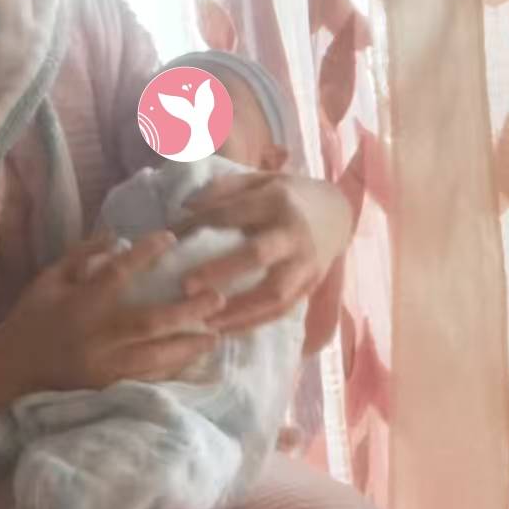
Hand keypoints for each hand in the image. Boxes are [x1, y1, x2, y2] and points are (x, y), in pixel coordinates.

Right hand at [0, 234, 224, 412]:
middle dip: (188, 309)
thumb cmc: (30, 318)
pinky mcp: (106, 387)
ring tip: (215, 335)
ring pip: (155, 356)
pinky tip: (192, 361)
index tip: (172, 238)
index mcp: (81, 303)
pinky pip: (146, 378)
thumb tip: (117, 235)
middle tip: (217, 297)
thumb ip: (82, 255)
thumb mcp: (49, 279)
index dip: (147, 253)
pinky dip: (171, 370)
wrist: (9, 369)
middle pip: (151, 321)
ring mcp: (103, 365)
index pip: (120, 272)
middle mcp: (96, 334)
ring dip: (188, 345)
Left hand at [171, 170, 351, 335]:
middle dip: (220, 272)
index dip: (199, 226)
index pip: (232, 215)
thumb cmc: (287, 195)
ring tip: (204, 320)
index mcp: (277, 201)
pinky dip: (254, 323)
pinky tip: (226, 329)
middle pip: (257, 255)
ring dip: (238, 310)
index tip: (170, 239)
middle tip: (185, 286)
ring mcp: (307, 263)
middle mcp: (294, 233)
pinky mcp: (311, 286)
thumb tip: (185, 207)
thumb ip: (224, 189)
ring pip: (274, 293)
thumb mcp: (259, 179)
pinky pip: (282, 310)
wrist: (338, 212)